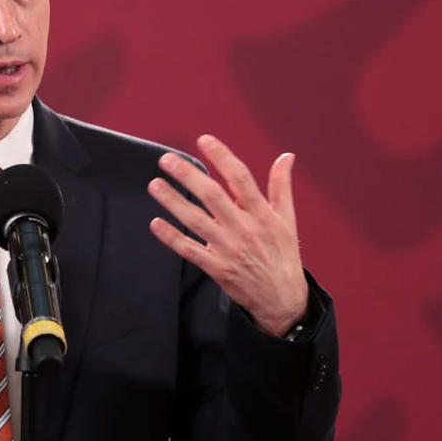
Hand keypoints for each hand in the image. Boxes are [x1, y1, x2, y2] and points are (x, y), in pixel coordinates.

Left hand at [147, 134, 307, 336]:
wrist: (283, 300)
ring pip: (196, 221)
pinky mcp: (217, 268)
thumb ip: (281, 186)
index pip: (240, 179)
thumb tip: (286, 156)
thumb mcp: (287, 220)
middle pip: (213, 196)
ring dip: (173, 202)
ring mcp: (229, 249)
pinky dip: (171, 237)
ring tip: (154, 184)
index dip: (222, 157)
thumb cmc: (283, 255)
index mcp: (262, 214)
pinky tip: (155, 223)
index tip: (204, 140)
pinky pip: (189, 250)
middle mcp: (245, 229)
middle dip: (188, 176)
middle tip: (167, 160)